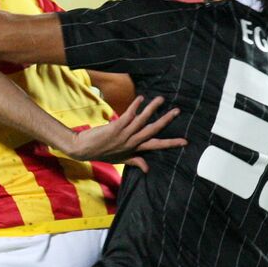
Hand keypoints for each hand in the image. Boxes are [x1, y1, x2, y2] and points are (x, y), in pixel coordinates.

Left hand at [66, 96, 185, 171]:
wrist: (83, 149)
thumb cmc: (102, 153)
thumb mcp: (121, 160)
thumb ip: (136, 161)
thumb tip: (148, 168)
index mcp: (134, 149)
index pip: (156, 146)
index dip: (171, 143)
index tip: (185, 141)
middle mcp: (131, 142)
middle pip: (152, 131)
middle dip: (165, 121)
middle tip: (177, 111)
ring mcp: (123, 135)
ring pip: (141, 121)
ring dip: (152, 109)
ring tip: (161, 99)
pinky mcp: (115, 127)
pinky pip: (127, 115)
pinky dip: (135, 106)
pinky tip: (141, 98)